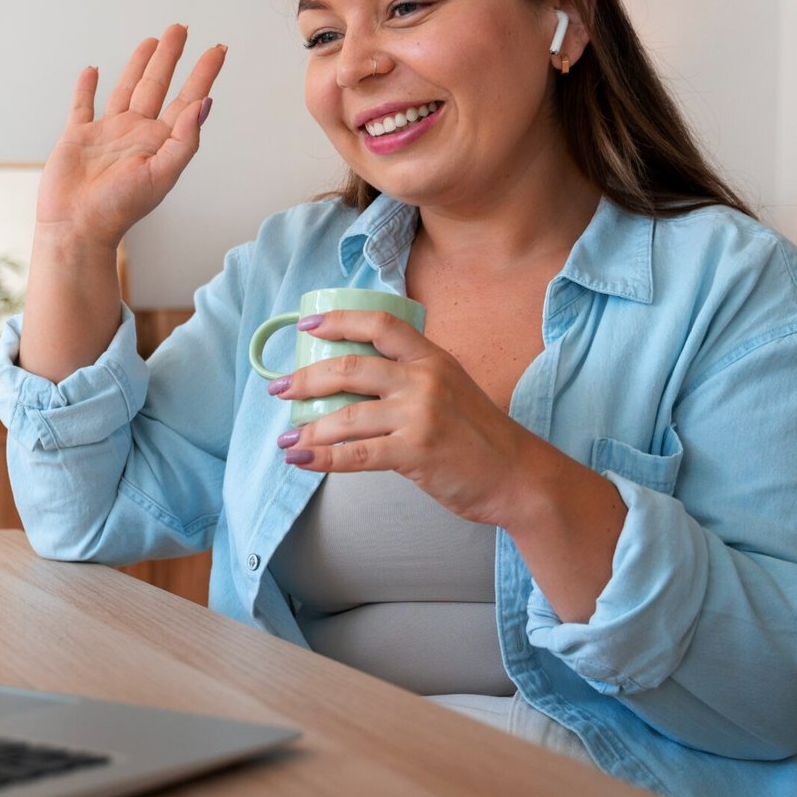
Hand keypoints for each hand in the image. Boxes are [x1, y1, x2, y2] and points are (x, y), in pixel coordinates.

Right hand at [36, 24, 225, 248]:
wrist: (77, 227)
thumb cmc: (120, 209)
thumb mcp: (161, 175)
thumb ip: (183, 140)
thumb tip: (203, 104)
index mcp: (159, 141)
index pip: (187, 99)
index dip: (203, 74)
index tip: (218, 49)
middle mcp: (136, 133)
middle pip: (156, 85)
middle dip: (170, 57)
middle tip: (180, 28)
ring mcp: (107, 133)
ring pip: (125, 89)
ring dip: (137, 65)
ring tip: (150, 42)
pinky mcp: (78, 137)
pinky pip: (82, 105)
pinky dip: (87, 87)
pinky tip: (93, 71)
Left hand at [269, 310, 536, 524]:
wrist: (518, 476)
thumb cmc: (480, 438)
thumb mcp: (452, 390)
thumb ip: (412, 380)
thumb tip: (354, 382)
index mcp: (433, 358)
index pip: (381, 324)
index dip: (340, 320)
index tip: (308, 326)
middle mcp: (425, 380)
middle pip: (351, 368)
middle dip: (305, 378)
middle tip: (278, 389)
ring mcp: (421, 415)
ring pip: (347, 416)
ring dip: (308, 428)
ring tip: (287, 437)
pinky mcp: (416, 452)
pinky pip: (357, 454)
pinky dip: (323, 458)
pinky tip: (301, 460)